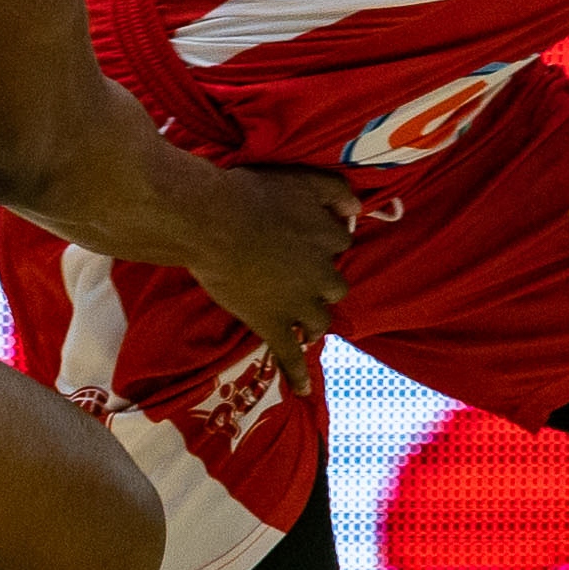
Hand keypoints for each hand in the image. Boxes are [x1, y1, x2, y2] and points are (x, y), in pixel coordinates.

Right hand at [184, 164, 359, 385]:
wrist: (209, 223)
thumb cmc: (249, 194)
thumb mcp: (299, 178)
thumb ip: (333, 190)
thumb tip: (358, 209)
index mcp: (327, 237)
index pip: (339, 241)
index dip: (322, 242)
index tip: (304, 240)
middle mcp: (321, 273)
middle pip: (336, 286)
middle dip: (321, 284)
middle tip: (297, 278)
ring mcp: (298, 303)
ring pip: (320, 320)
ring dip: (314, 320)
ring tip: (302, 323)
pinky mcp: (272, 324)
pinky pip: (291, 355)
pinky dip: (298, 374)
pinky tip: (305, 391)